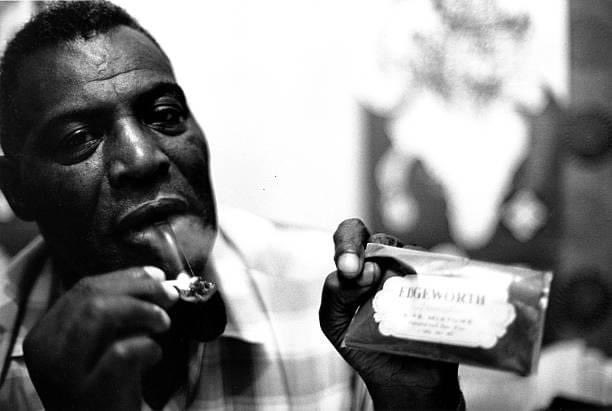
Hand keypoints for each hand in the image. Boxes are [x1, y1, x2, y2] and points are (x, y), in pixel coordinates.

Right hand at [23, 267, 177, 410]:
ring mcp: (63, 373)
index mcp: (44, 334)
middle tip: (169, 295)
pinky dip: (147, 345)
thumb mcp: (99, 346)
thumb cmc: (104, 388)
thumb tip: (155, 278)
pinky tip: (153, 355)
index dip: (125, 277)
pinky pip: (123, 351)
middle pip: (92, 295)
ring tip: (163, 322)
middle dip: (139, 287)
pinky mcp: (89, 392)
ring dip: (142, 310)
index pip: (83, 288)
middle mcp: (46, 350)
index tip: (157, 275)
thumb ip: (115, 314)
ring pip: (100, 313)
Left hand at [319, 219, 462, 409]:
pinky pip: (442, 275)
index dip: (348, 242)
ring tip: (399, 300)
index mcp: (360, 265)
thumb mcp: (335, 322)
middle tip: (367, 278)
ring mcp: (418, 274)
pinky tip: (427, 302)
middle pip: (383, 242)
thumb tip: (359, 272)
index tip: (349, 268)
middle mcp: (389, 263)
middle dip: (372, 256)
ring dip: (402, 272)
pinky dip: (433, 284)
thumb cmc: (366, 346)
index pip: (352, 234)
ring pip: (413, 256)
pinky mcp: (443, 288)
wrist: (405, 381)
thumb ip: (335, 294)